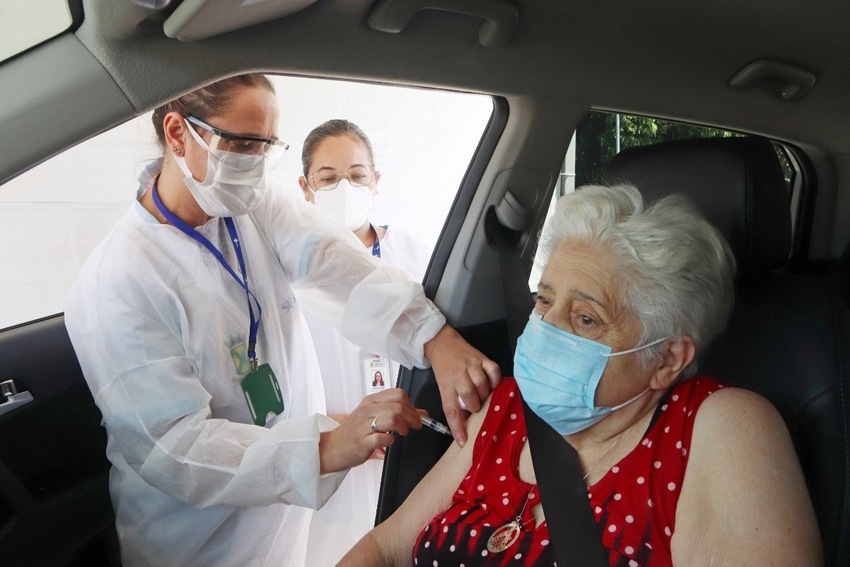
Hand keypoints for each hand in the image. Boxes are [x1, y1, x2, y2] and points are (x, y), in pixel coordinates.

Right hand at [319, 388, 423, 473]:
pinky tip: (390, 442)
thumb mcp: (375, 417)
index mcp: (371, 401)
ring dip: (403, 426)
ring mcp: (363, 425)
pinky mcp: (361, 442)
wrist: (333, 447)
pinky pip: (381, 438)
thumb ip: (397, 413)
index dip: (412, 404)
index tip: (416, 415)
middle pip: (398, 406)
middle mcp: (367, 410)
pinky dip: (390, 441)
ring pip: (392, 418)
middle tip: (415, 426)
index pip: (398, 394)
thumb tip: (421, 413)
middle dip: (412, 417)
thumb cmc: (355, 432)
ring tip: (403, 432)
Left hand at [424, 324, 500, 446]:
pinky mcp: (482, 358)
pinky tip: (492, 385)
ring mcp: (471, 365)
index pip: (452, 410)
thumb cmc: (444, 368)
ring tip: (483, 396)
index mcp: (446, 385)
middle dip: (475, 407)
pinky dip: (495, 381)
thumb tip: (466, 423)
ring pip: (482, 385)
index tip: (463, 441)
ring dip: (485, 395)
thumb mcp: (443, 387)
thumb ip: (454, 403)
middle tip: (476, 407)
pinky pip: (494, 372)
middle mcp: (459, 375)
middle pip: (470, 396)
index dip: (458, 428)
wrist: (442, 343)